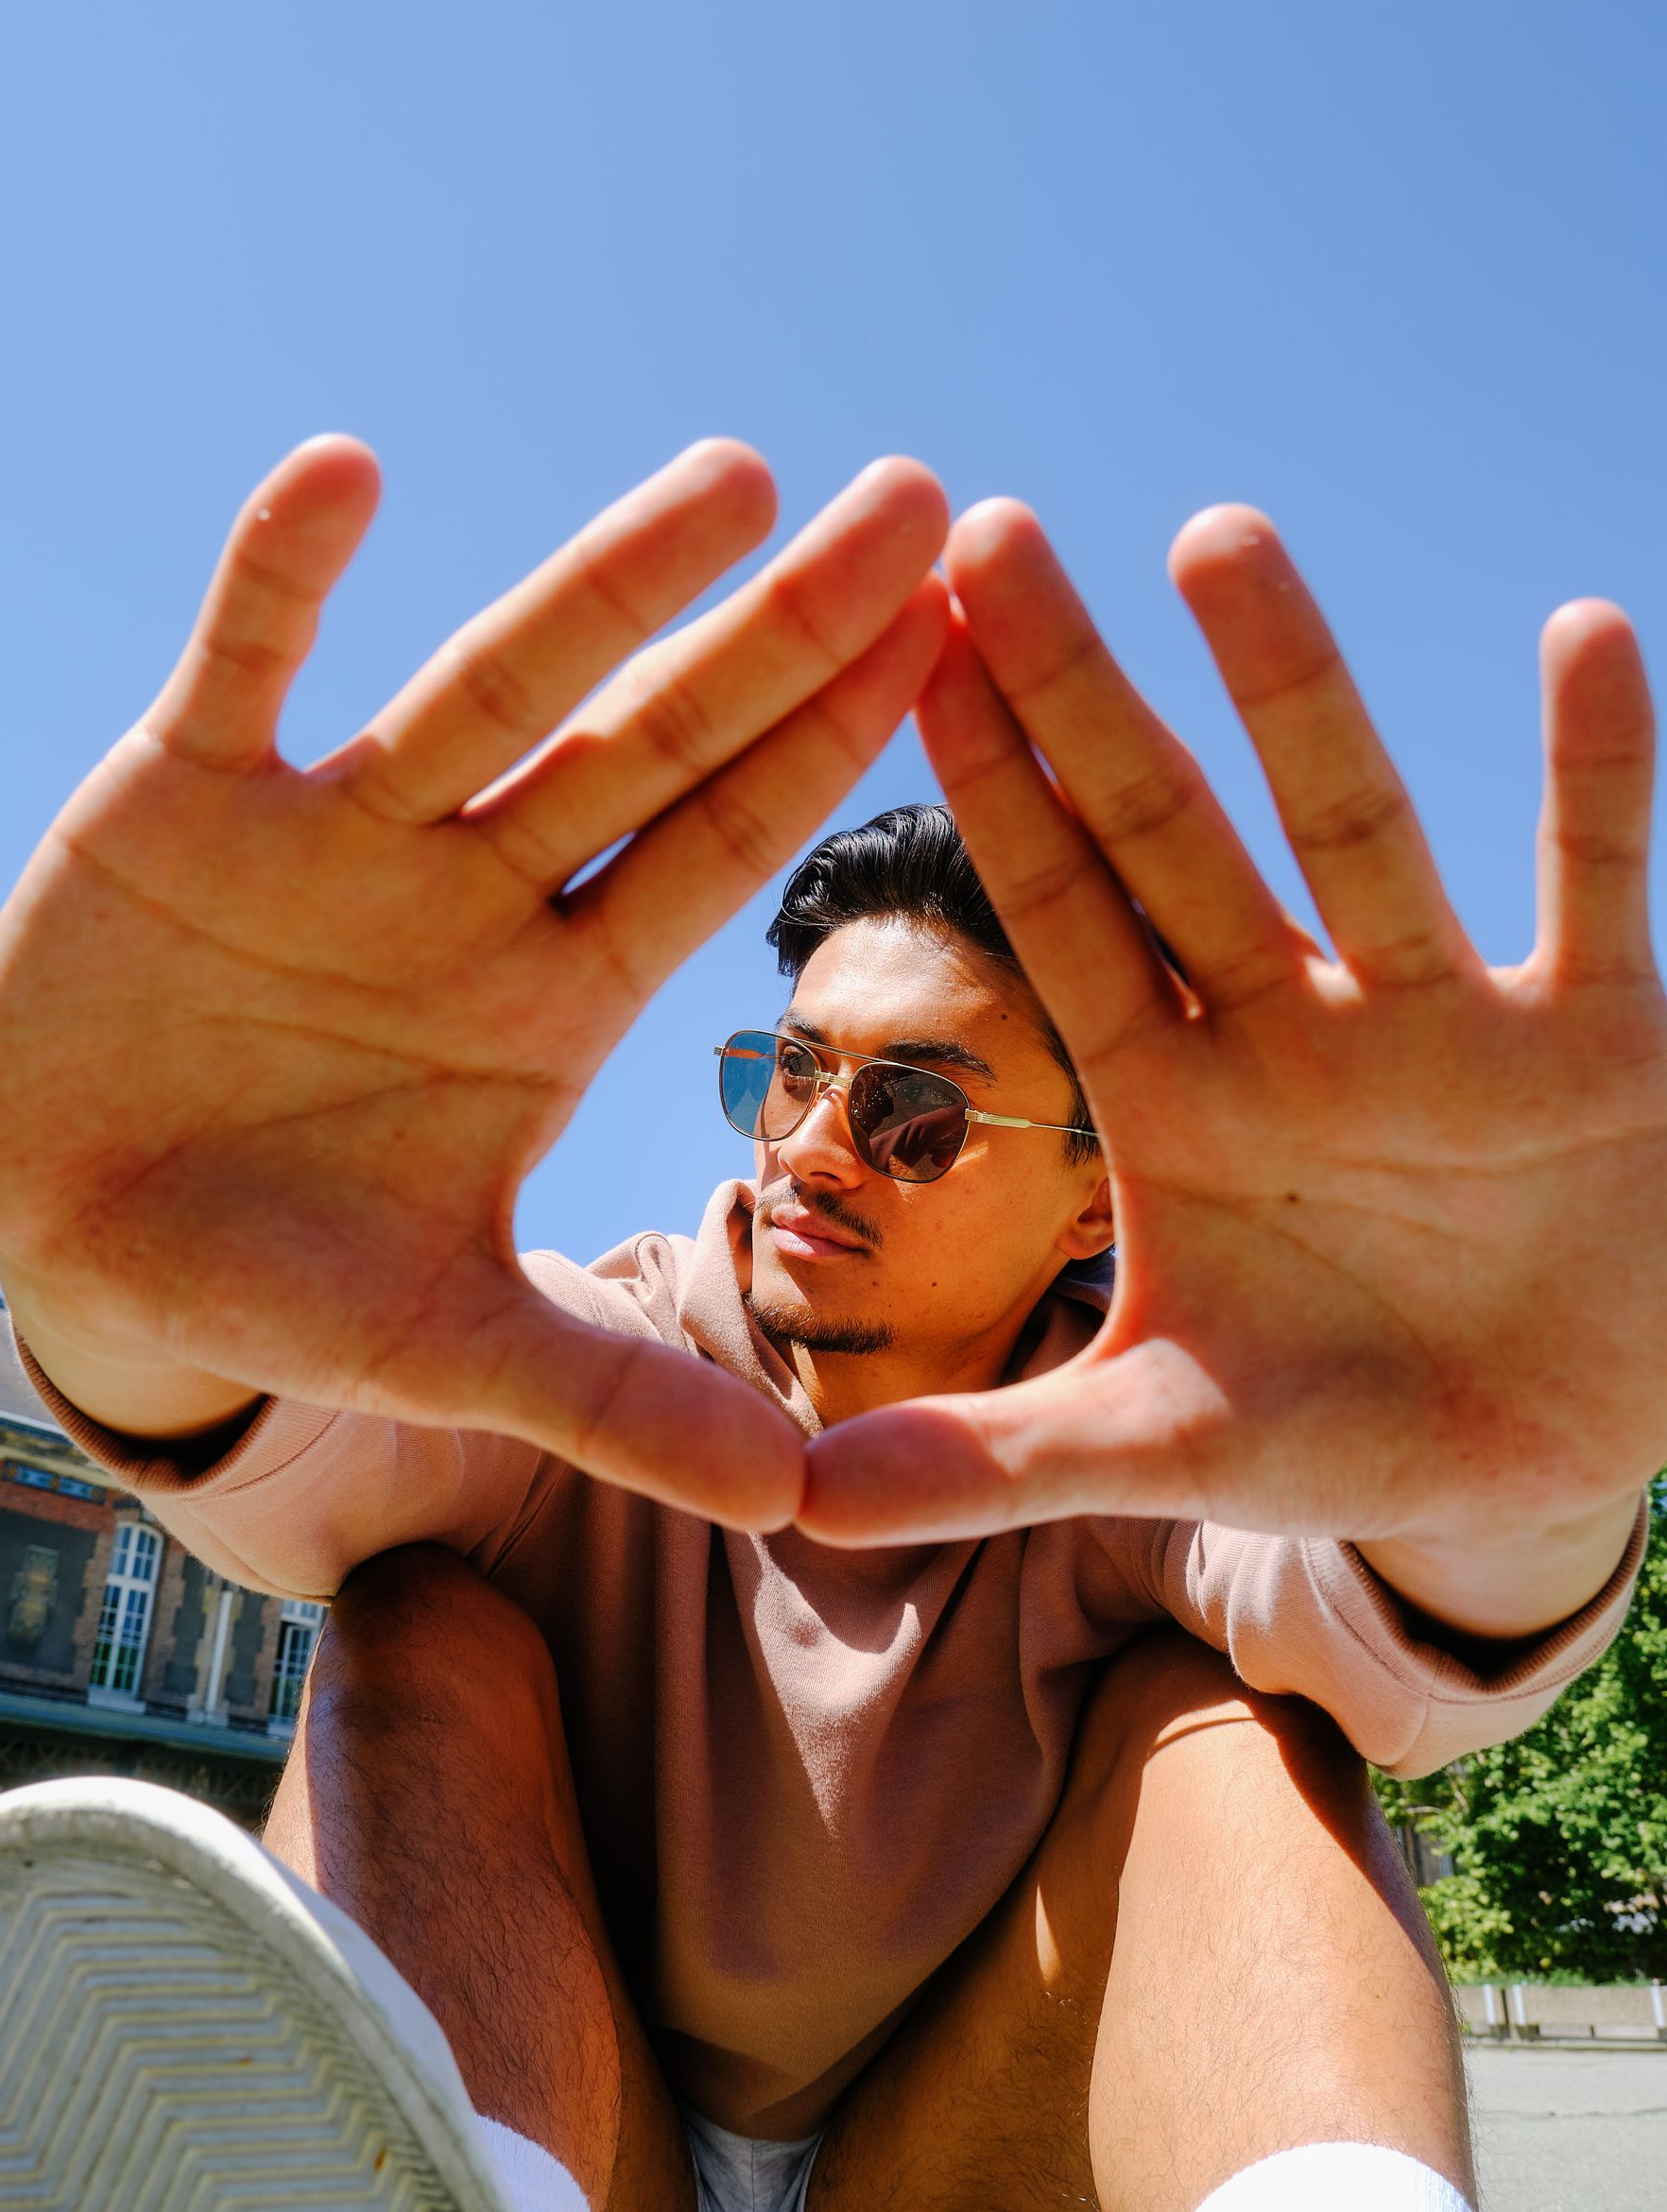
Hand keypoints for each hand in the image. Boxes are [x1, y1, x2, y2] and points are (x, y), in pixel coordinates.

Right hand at [0, 435, 947, 1530]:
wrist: (85, 1240)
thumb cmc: (284, 1287)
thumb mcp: (447, 1349)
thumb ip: (611, 1404)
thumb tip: (797, 1505)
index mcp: (553, 995)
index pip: (721, 854)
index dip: (836, 758)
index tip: (964, 654)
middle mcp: (471, 887)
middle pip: (649, 738)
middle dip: (778, 633)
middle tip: (921, 507)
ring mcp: (335, 830)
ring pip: (486, 682)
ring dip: (600, 582)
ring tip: (739, 478)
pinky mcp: (180, 793)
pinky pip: (241, 667)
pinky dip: (277, 580)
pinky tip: (344, 476)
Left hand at [801, 501, 1664, 1605]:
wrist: (1533, 1458)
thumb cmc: (1329, 1427)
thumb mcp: (1156, 1446)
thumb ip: (982, 1461)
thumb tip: (793, 1507)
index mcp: (1173, 1105)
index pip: (1057, 929)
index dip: (977, 808)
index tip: (885, 665)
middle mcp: (1290, 1029)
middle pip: (1168, 840)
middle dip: (1078, 703)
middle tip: (980, 536)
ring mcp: (1445, 1021)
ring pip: (1355, 833)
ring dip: (1289, 695)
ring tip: (1211, 537)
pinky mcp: (1605, 1040)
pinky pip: (1595, 888)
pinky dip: (1594, 779)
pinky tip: (1580, 634)